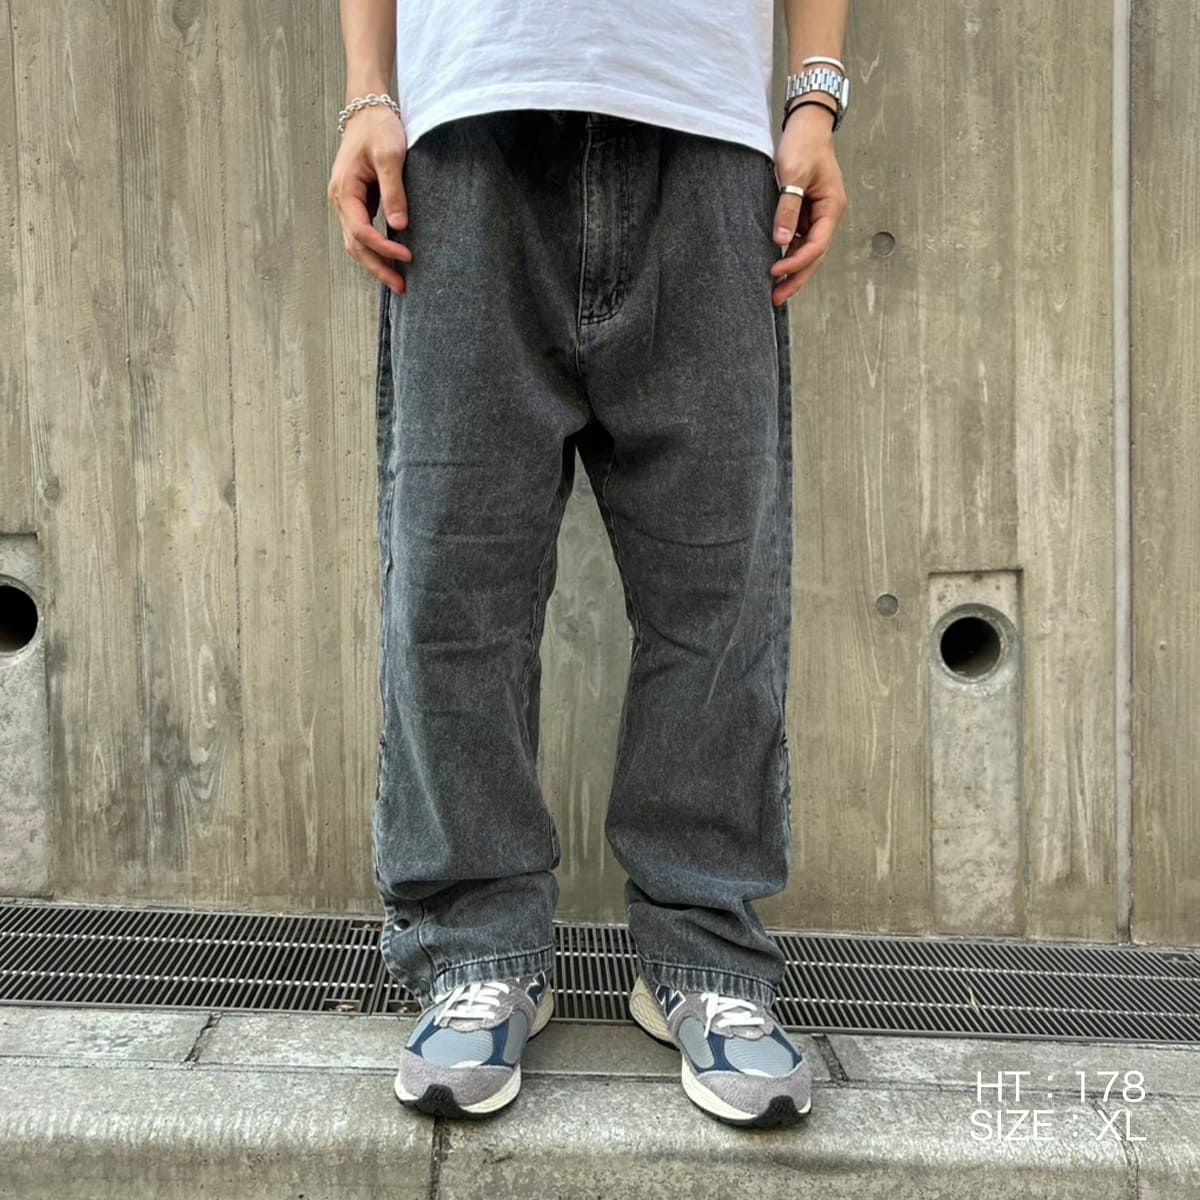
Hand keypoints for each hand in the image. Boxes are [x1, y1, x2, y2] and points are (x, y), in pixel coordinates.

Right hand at [327, 107, 412, 294]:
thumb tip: (399, 225)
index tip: (408, 255)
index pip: (361, 231)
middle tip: (402, 287)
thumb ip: (394, 190)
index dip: (384, 247)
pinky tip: (393, 260)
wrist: (368, 110)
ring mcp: (347, 204)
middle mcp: (341, 201)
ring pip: (356, 244)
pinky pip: (363, 234)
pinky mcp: (358, 203)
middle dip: (378, 268)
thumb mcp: (389, 155)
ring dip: (376, 264)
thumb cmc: (378, 129)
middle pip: (355, 246)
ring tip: (398, 281)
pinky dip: (376, 250)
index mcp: (344, 191)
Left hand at [769, 104, 848, 305]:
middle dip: (797, 279)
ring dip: (793, 271)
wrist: (807, 124)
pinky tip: (776, 266)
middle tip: (777, 298)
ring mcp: (819, 215)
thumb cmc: (803, 144)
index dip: (796, 263)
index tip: (775, 272)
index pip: (816, 246)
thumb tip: (780, 242)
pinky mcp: (807, 212)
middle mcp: (829, 215)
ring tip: (775, 290)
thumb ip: (787, 208)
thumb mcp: (793, 175)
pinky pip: (800, 240)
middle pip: (815, 256)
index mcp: (832, 208)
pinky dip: (789, 255)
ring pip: (807, 251)